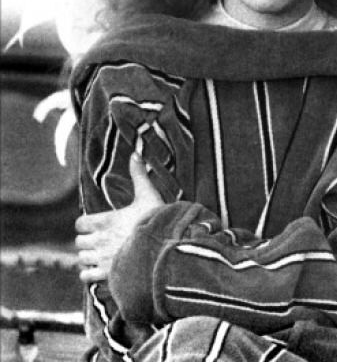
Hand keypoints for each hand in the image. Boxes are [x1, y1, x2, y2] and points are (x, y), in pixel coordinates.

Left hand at [75, 153, 164, 281]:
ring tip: (102, 254)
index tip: (95, 224)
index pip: (80, 223)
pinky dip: (90, 274)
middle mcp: (99, 239)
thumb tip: (136, 154)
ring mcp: (102, 257)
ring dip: (89, 256)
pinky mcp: (107, 273)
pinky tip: (102, 269)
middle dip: (88, 240)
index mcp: (105, 220)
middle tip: (101, 239)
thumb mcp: (148, 195)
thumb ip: (139, 176)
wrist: (164, 247)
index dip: (86, 224)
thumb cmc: (156, 219)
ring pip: (82, 258)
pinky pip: (86, 276)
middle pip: (80, 241)